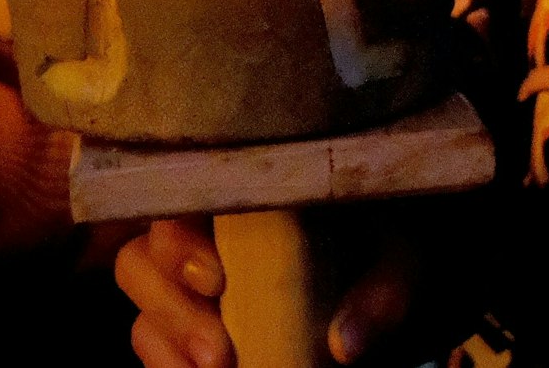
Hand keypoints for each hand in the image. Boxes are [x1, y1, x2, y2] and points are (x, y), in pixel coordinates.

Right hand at [118, 210, 471, 366]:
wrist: (395, 296)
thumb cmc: (393, 255)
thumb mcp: (408, 262)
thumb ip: (385, 292)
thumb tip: (346, 346)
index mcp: (241, 197)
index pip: (178, 203)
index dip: (179, 241)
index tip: (216, 280)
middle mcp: (200, 239)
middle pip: (140, 261)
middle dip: (172, 309)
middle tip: (220, 352)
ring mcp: (189, 293)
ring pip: (142, 312)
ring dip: (169, 345)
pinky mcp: (190, 337)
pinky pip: (154, 350)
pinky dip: (168, 367)